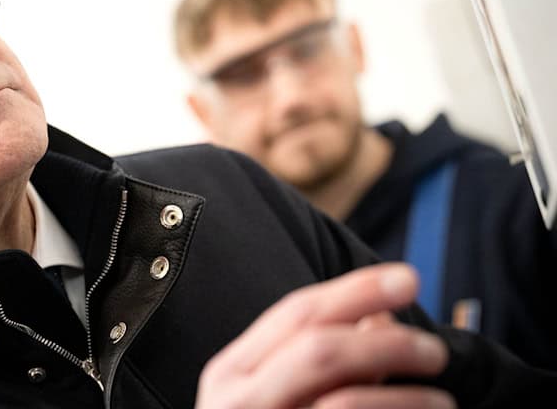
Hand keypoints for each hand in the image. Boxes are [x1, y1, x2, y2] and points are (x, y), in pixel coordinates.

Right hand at [195, 263, 454, 407]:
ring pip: (345, 404)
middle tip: (435, 350)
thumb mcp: (274, 394)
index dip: (355, 289)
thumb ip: (319, 354)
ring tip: (442, 402)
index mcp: (231, 372)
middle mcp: (239, 405)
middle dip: (387, 343)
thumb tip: (379, 312)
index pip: (296, 314)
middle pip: (319, 352)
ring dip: (405, 396)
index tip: (408, 277)